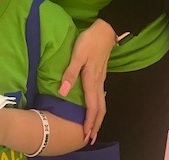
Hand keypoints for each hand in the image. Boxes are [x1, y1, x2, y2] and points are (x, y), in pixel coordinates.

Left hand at [58, 19, 115, 143]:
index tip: (86, 135)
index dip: (89, 122)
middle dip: (96, 124)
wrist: (106, 30)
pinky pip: (101, 96)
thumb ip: (70, 73)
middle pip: (100, 108)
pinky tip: (95, 107)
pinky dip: (99, 107)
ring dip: (98, 117)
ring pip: (102, 103)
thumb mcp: (77, 55)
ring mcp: (101, 78)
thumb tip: (62, 92)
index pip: (92, 107)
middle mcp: (98, 83)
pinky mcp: (101, 74)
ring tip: (94, 127)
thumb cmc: (89, 41)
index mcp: (91, 80)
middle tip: (91, 138)